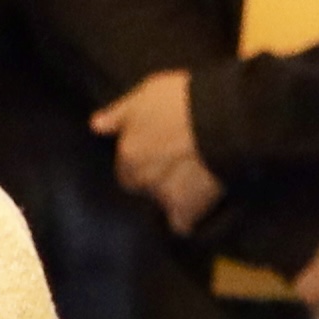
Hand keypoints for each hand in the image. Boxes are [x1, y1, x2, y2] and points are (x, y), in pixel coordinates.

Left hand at [93, 68, 219, 231]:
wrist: (222, 119)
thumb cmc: (184, 98)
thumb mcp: (146, 94)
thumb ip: (120, 114)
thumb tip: (96, 126)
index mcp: (128, 151)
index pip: (125, 169)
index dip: (142, 163)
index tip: (159, 156)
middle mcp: (139, 176)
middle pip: (141, 188)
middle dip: (153, 182)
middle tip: (177, 169)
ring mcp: (162, 195)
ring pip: (161, 205)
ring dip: (172, 199)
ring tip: (192, 185)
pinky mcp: (186, 209)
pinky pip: (182, 224)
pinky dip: (188, 219)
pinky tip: (197, 208)